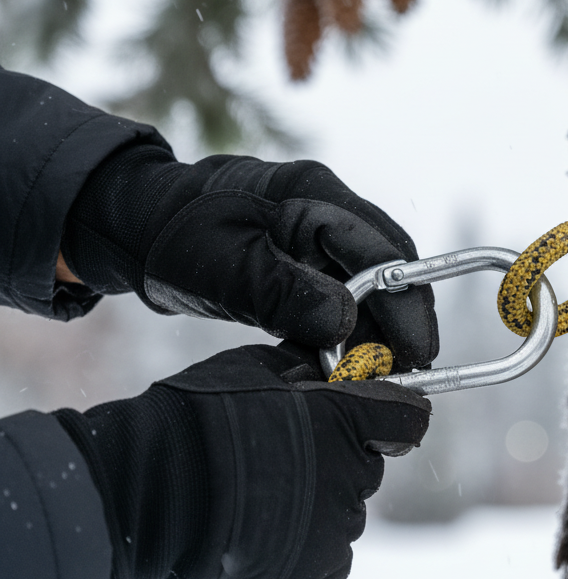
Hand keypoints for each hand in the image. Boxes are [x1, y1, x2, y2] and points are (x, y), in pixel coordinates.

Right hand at [53, 343, 429, 578]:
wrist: (156, 489)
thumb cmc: (199, 416)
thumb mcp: (258, 366)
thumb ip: (307, 367)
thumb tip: (329, 366)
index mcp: (351, 417)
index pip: (407, 418)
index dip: (390, 417)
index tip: (372, 418)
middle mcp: (355, 470)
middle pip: (366, 466)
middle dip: (337, 458)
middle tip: (284, 457)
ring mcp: (338, 523)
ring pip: (345, 512)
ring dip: (318, 503)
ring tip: (262, 497)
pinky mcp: (315, 567)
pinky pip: (332, 561)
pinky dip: (310, 551)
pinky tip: (271, 533)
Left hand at [60, 144, 437, 369]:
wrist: (137, 225)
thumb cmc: (173, 236)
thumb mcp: (222, 266)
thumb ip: (282, 291)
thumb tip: (344, 324)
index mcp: (314, 194)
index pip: (384, 250)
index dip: (408, 305)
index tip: (419, 355)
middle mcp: (329, 212)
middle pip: (390, 271)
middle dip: (400, 326)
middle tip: (406, 378)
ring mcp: (320, 238)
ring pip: (370, 292)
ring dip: (373, 338)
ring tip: (373, 384)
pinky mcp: (308, 264)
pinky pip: (342, 302)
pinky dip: (344, 337)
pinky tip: (339, 371)